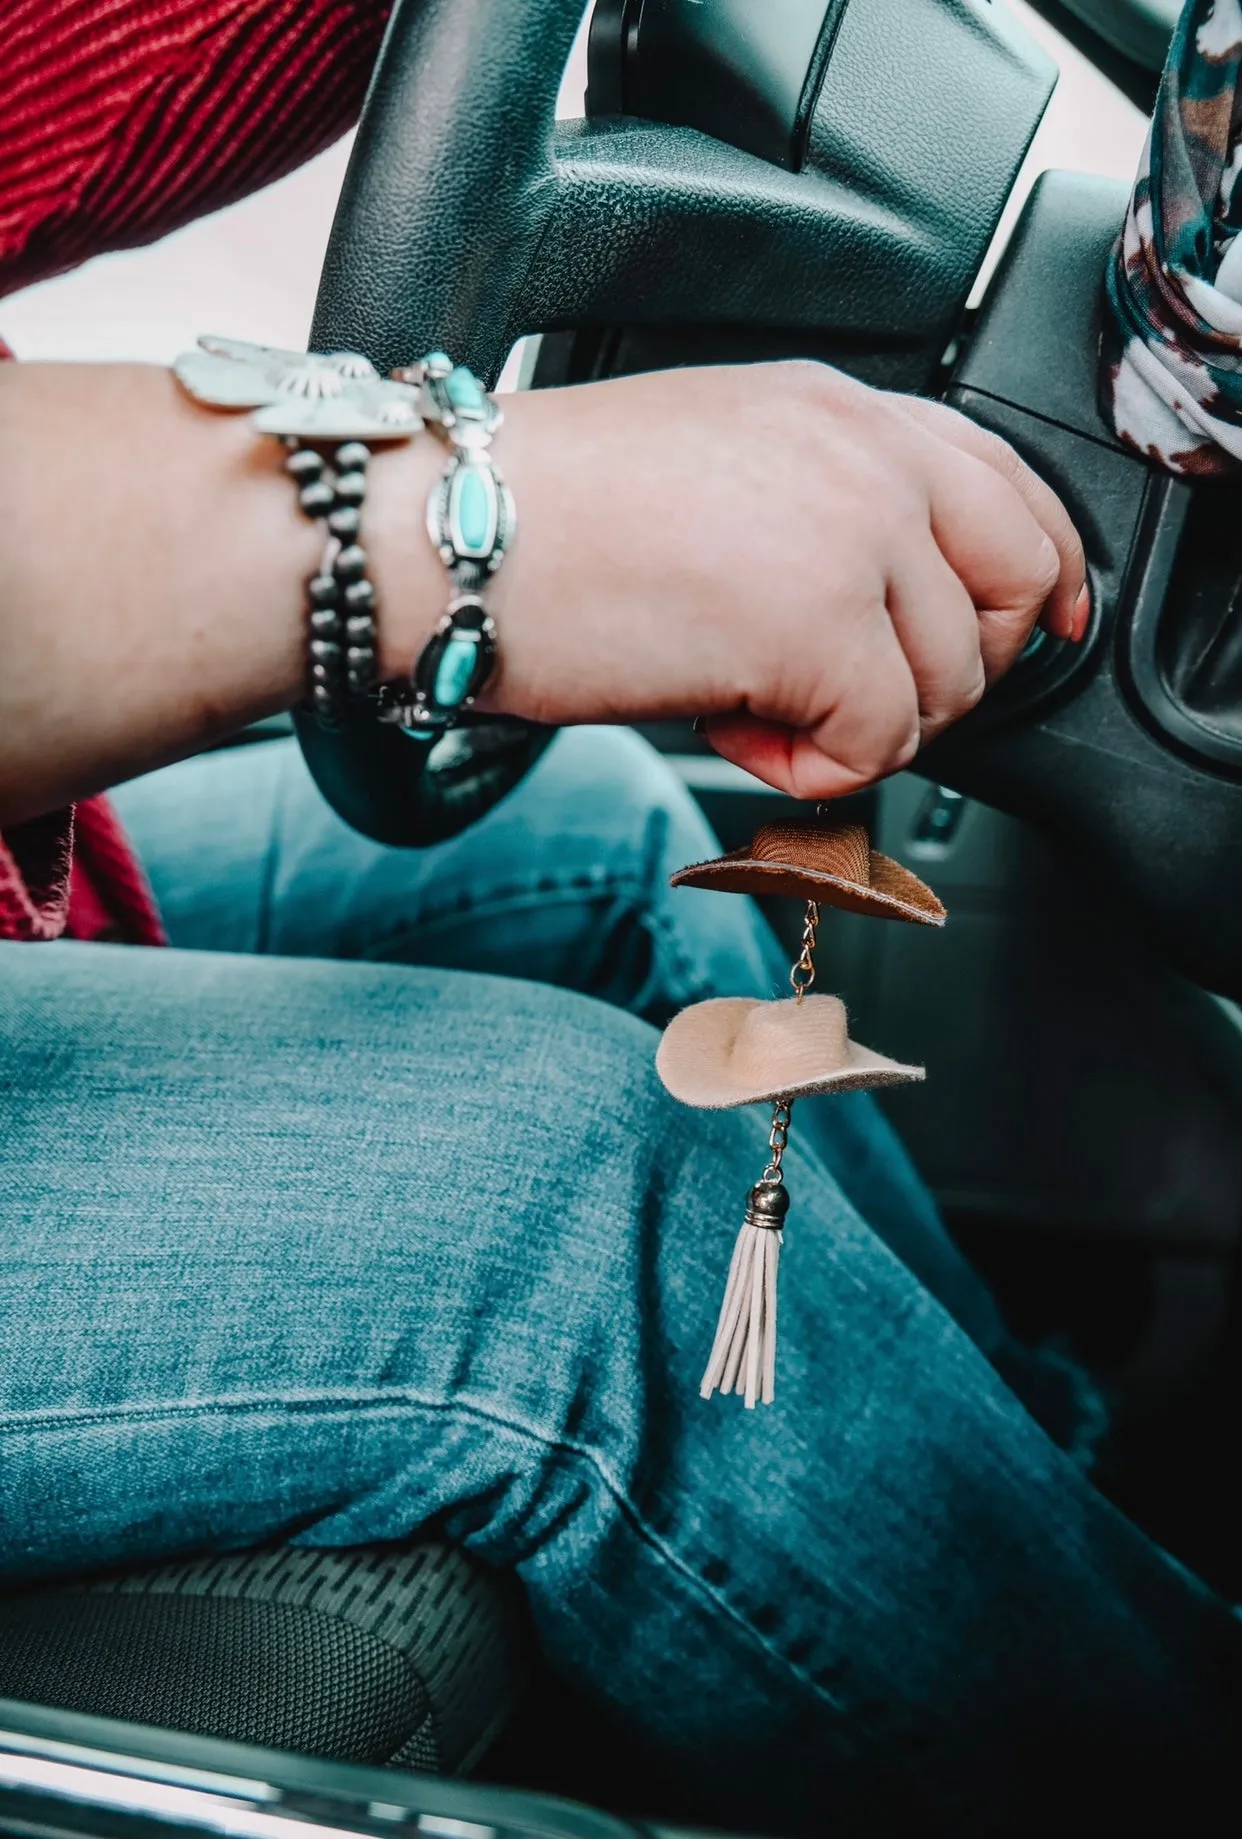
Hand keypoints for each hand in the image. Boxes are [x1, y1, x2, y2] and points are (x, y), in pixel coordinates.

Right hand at [487, 361, 1085, 800]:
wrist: (442, 538)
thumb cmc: (538, 516)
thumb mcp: (715, 470)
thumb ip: (825, 512)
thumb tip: (888, 614)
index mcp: (840, 408)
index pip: (1008, 483)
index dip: (1038, 572)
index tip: (1030, 631)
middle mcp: (865, 454)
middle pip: (1018, 583)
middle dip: (956, 669)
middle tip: (856, 699)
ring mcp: (851, 533)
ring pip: (947, 684)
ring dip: (858, 724)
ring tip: (747, 705)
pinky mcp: (818, 623)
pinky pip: (880, 743)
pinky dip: (812, 768)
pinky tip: (731, 728)